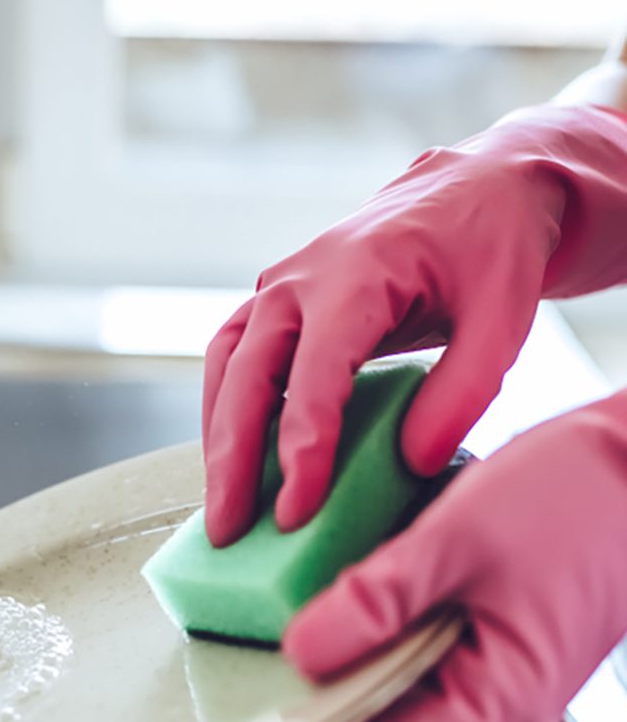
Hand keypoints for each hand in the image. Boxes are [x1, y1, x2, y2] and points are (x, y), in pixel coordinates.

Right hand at [202, 103, 626, 545]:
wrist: (469, 191)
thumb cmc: (487, 249)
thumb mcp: (505, 316)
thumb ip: (463, 391)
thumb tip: (413, 463)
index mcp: (356, 273)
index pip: (314, 374)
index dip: (301, 447)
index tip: (296, 512)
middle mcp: (300, 278)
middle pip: (245, 374)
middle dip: (232, 457)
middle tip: (225, 529)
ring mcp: (280, 287)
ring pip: (224, 366)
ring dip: (216, 436)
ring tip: (222, 504)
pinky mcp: (276, 303)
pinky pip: (232, 358)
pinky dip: (224, 409)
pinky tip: (234, 456)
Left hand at [231, 392, 626, 721]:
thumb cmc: (576, 499)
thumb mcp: (457, 543)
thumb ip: (375, 602)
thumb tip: (300, 654)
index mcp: (492, 703)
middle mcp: (490, 701)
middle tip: (221, 711)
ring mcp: (489, 667)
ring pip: (384, 687)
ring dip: (323, 675)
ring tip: (249, 663)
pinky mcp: (485, 631)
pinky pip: (406, 648)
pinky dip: (357, 636)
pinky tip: (314, 611)